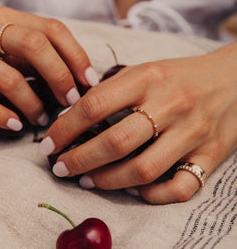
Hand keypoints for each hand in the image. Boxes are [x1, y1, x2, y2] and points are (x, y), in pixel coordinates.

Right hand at [0, 7, 97, 129]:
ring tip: (41, 120)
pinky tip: (15, 125)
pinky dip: (1, 116)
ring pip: (10, 78)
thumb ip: (37, 57)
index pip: (52, 29)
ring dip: (33, 104)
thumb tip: (76, 80)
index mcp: (6, 18)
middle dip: (60, 77)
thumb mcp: (8, 47)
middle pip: (35, 46)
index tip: (90, 81)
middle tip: (71, 101)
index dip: (77, 56)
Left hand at [40, 43, 236, 203]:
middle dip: (78, 160)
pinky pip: (181, 188)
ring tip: (86, 180)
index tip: (48, 144)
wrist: (233, 79)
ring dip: (107, 181)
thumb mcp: (145, 70)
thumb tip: (73, 116)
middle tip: (60, 168)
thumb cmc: (180, 75)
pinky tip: (132, 190)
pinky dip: (152, 196)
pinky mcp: (212, 155)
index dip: (64, 129)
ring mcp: (193, 133)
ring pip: (143, 170)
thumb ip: (111, 90)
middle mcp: (171, 105)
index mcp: (148, 79)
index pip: (94, 105)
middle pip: (115, 142)